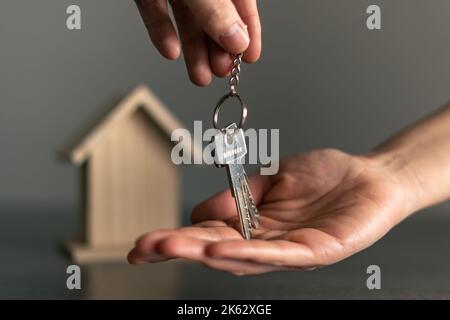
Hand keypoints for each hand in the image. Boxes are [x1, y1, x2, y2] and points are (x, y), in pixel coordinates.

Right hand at [128, 149, 417, 274]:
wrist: (368, 176)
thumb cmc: (322, 177)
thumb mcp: (270, 178)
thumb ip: (237, 195)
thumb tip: (201, 211)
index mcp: (254, 227)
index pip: (208, 235)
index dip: (176, 238)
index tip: (142, 242)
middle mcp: (267, 244)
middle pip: (217, 250)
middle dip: (179, 249)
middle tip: (143, 249)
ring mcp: (290, 252)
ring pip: (241, 256)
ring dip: (203, 252)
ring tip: (170, 247)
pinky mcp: (315, 251)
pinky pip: (278, 255)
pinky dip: (247, 252)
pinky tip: (218, 249)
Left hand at [134, 0, 260, 85]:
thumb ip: (217, 11)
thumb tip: (237, 40)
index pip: (242, 5)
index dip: (248, 32)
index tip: (250, 57)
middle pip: (213, 19)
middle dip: (218, 49)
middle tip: (221, 72)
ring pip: (186, 22)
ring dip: (193, 51)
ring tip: (200, 76)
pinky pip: (155, 13)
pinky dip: (162, 33)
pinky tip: (171, 51)